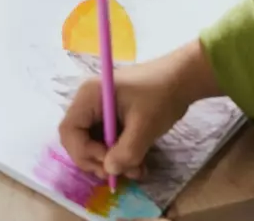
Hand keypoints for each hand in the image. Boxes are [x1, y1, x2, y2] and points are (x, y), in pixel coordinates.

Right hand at [58, 41, 220, 179]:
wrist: (183, 78)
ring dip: (111, 161)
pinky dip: (119, 154)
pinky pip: (106, 140)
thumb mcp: (145, 126)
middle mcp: (89, 102)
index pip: (70, 130)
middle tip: (119, 174)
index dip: (83, 152)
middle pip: (78, 138)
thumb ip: (126, 151)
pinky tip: (138, 163)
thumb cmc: (161, 96)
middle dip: (96, 160)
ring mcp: (100, 109)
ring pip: (93, 142)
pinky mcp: (112, 116)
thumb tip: (110, 170)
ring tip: (136, 170)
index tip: (108, 164)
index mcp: (89, 96)